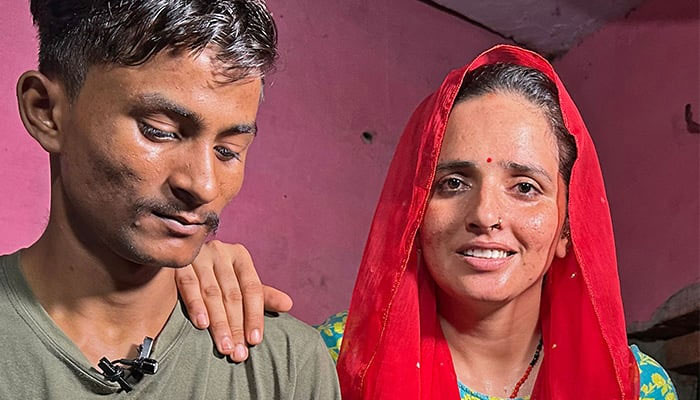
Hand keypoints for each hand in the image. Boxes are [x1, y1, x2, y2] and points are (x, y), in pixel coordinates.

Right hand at [175, 240, 292, 361]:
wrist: (180, 256)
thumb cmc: (217, 276)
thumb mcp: (240, 283)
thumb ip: (263, 295)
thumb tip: (288, 305)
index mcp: (240, 256)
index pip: (252, 289)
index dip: (255, 315)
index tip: (255, 341)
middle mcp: (221, 252)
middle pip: (232, 294)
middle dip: (237, 326)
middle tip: (238, 353)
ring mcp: (199, 257)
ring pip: (212, 294)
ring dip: (219, 323)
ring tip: (225, 347)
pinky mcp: (179, 264)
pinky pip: (189, 286)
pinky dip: (196, 306)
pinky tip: (202, 324)